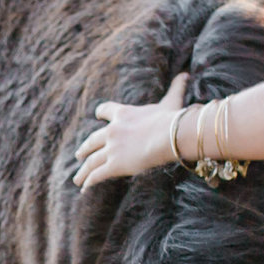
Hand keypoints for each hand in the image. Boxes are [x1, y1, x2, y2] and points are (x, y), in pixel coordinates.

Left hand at [72, 73, 187, 188]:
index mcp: (123, 114)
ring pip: (91, 161)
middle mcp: (113, 131)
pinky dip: (89, 182)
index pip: (106, 110)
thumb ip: (176, 88)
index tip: (97, 114)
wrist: (169, 135)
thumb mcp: (171, 101)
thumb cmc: (170, 119)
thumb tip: (186, 74)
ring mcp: (112, 148)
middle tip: (79, 155)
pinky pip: (97, 175)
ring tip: (77, 179)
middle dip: (84, 148)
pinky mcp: (114, 165)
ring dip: (83, 171)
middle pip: (92, 140)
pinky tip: (84, 188)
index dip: (101, 112)